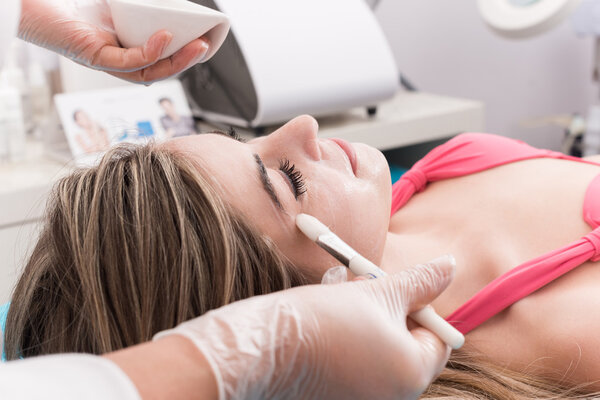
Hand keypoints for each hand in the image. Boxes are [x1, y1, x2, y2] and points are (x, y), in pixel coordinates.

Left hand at [19, 0, 208, 82]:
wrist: (34, 4)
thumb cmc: (71, 5)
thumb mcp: (119, 4)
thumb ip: (141, 6)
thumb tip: (167, 0)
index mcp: (126, 47)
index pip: (161, 58)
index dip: (184, 54)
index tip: (202, 42)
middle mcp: (119, 58)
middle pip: (161, 68)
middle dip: (188, 60)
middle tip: (206, 46)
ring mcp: (109, 61)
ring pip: (151, 72)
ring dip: (177, 61)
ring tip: (196, 47)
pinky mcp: (97, 58)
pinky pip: (131, 62)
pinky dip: (151, 52)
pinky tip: (164, 37)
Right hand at [154, 256, 455, 399]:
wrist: (260, 349)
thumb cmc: (323, 321)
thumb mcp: (376, 293)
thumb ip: (418, 283)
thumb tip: (449, 267)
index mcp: (411, 375)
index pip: (436, 339)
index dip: (420, 305)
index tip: (397, 284)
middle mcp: (389, 396)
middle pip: (401, 341)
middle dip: (384, 303)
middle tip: (364, 279)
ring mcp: (358, 399)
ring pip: (372, 346)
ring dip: (360, 310)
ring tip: (336, 284)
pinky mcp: (331, 395)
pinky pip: (350, 361)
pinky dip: (342, 334)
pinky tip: (322, 305)